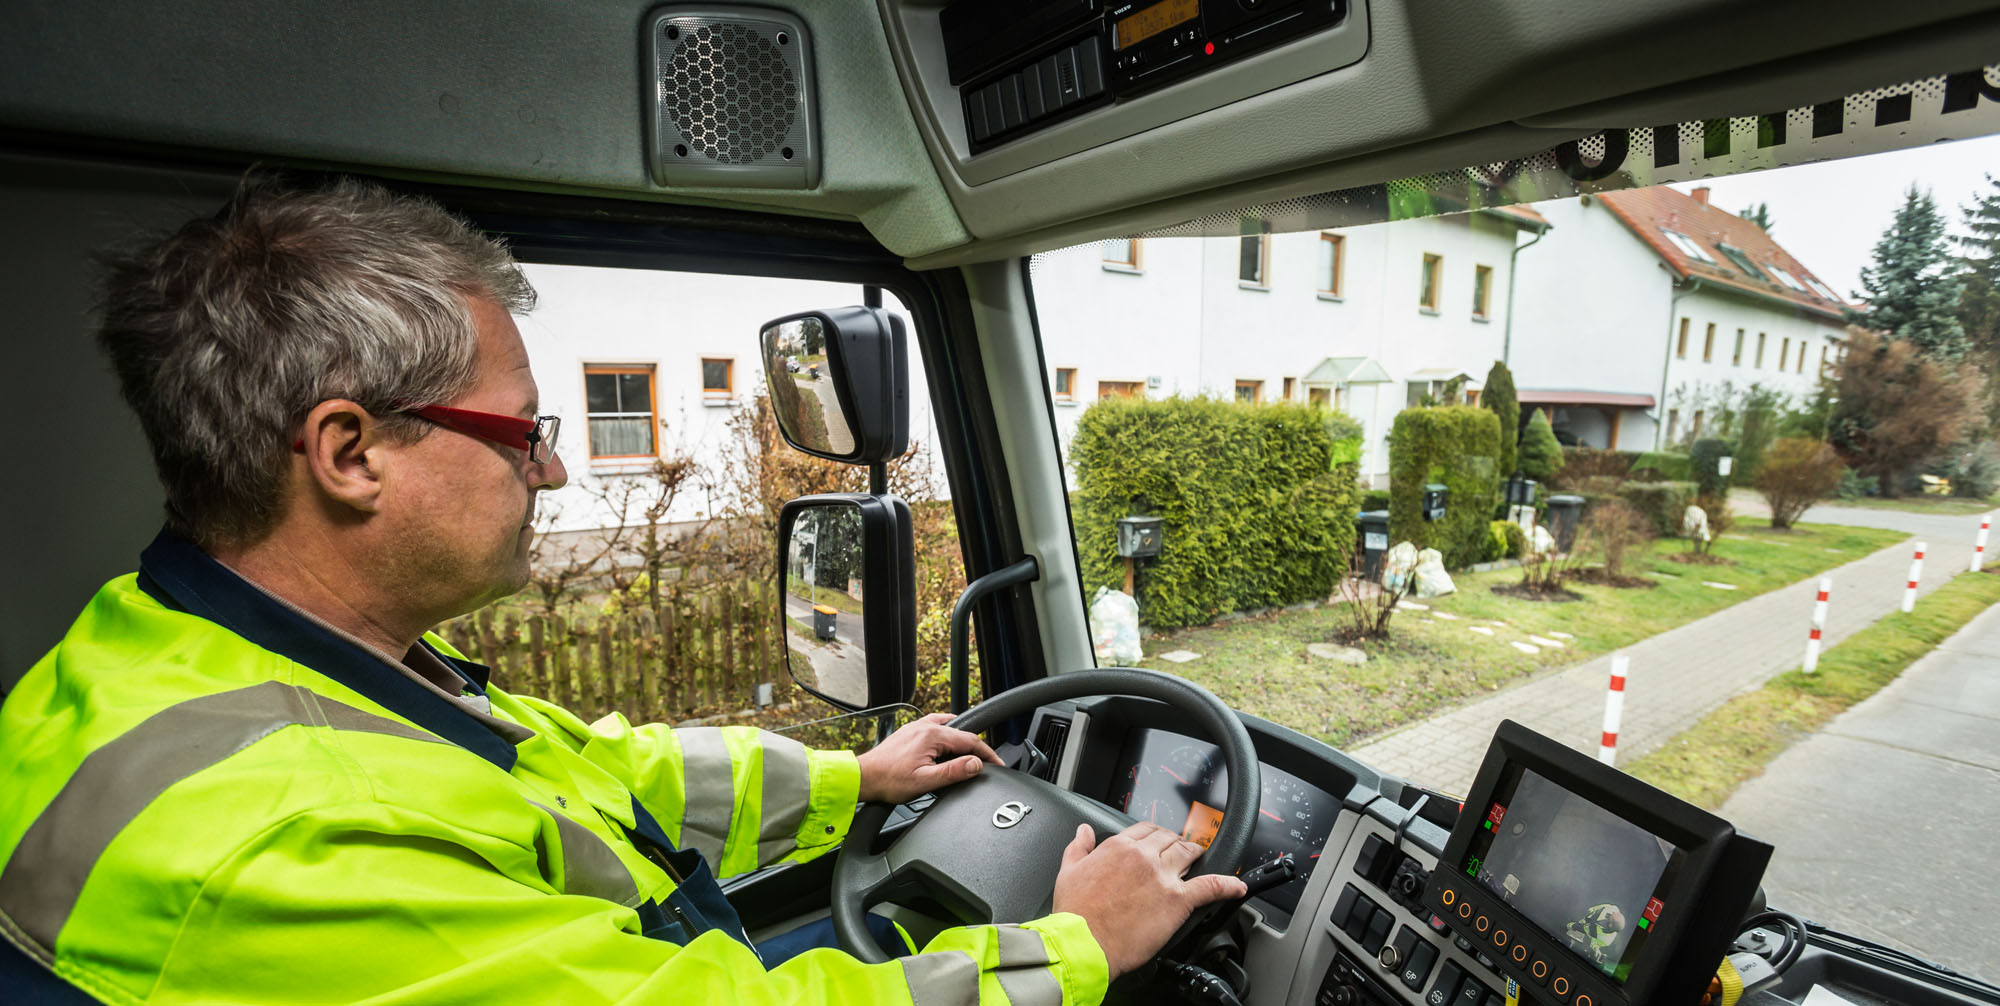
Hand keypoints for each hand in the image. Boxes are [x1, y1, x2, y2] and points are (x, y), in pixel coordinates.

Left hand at [855, 712, 1002, 804]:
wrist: (864, 777)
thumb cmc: (889, 781)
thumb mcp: (925, 781)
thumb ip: (954, 771)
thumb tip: (976, 764)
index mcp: (932, 735)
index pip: (970, 741)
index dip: (987, 754)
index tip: (998, 764)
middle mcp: (925, 726)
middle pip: (962, 734)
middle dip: (977, 749)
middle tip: (988, 764)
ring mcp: (917, 727)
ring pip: (950, 729)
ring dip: (963, 741)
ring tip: (971, 757)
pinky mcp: (911, 732)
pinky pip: (937, 728)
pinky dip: (949, 737)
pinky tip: (948, 747)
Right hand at [1052, 822, 1247, 977]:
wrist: (1083, 942)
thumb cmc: (1075, 913)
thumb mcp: (1069, 871)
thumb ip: (1078, 847)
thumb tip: (1083, 831)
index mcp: (1119, 847)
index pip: (1147, 830)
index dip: (1156, 836)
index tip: (1159, 842)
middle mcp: (1143, 857)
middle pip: (1171, 840)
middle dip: (1177, 844)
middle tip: (1181, 852)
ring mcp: (1162, 877)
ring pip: (1190, 854)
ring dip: (1197, 856)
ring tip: (1202, 860)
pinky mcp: (1177, 901)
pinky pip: (1210, 886)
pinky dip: (1227, 885)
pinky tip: (1237, 886)